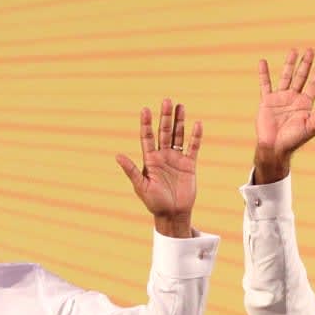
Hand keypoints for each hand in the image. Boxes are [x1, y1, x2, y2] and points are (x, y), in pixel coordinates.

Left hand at [116, 99, 201, 236]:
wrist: (172, 214)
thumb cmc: (154, 202)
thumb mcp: (141, 186)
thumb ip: (131, 170)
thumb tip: (117, 156)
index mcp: (150, 160)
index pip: (147, 137)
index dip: (146, 123)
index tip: (145, 110)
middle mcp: (163, 156)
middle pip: (164, 132)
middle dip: (165, 117)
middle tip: (167, 100)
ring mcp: (176, 159)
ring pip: (178, 136)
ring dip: (179, 122)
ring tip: (180, 106)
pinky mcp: (189, 165)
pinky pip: (193, 148)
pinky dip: (195, 137)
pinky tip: (197, 125)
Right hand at [253, 48, 314, 183]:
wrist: (275, 148)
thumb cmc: (294, 140)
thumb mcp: (311, 127)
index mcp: (305, 104)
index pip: (314, 84)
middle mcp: (293, 98)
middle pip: (301, 77)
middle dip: (306, 64)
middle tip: (311, 50)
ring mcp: (280, 98)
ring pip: (286, 77)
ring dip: (289, 64)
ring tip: (293, 51)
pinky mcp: (267, 101)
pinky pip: (265, 85)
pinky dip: (263, 74)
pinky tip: (263, 62)